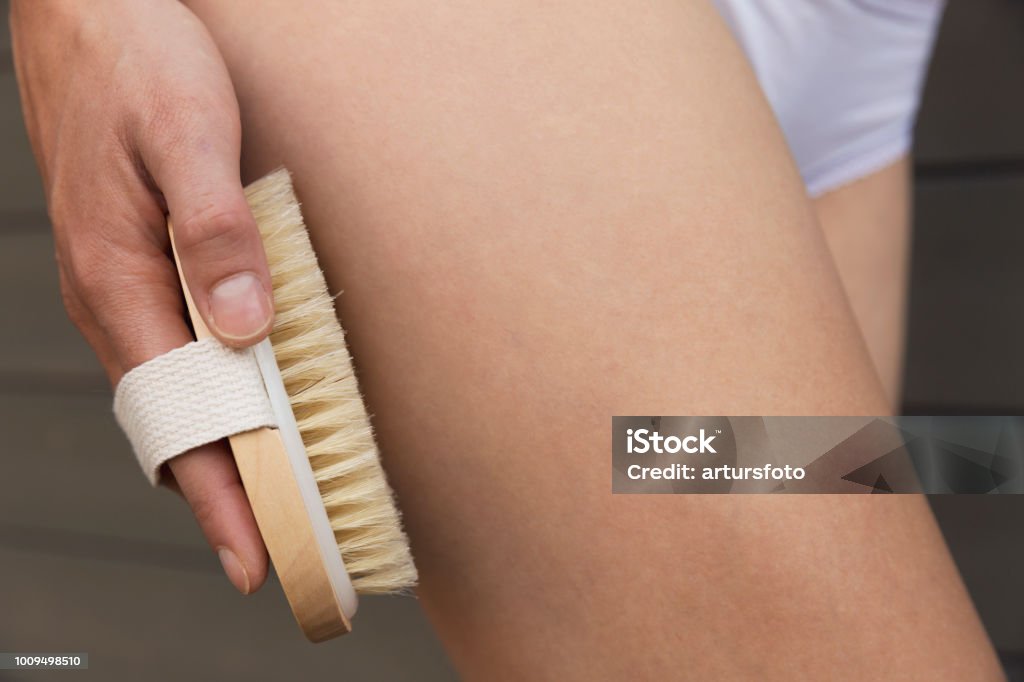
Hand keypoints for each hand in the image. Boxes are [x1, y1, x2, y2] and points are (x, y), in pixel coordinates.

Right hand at [10, 0, 270, 593]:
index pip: (177, 420)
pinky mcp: (140, 260)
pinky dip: (218, 390)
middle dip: (226, 490)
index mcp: (118, 281)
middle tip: (280, 543)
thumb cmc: (133, 62)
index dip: (218, 496)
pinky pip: (179, 348)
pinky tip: (249, 399)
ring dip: (224, 443)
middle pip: (174, 422)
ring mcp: (123, 281)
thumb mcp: (189, 138)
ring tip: (273, 492)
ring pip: (176, 389)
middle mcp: (114, 296)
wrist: (87, 8)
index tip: (257, 555)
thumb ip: (215, 235)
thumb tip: (245, 329)